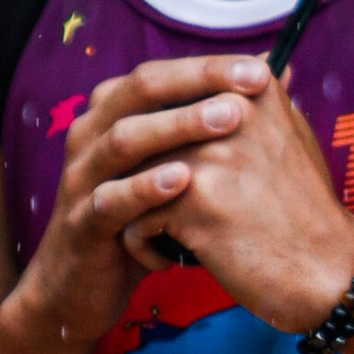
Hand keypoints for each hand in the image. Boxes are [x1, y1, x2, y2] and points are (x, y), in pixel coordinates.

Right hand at [2, 55, 275, 353]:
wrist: (81, 287)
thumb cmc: (140, 216)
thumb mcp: (176, 165)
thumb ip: (213, 122)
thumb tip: (274, 74)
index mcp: (112, 113)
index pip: (160, 73)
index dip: (210, 66)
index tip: (262, 67)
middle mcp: (90, 135)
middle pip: (141, 90)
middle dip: (198, 82)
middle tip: (252, 82)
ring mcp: (80, 177)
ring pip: (124, 139)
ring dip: (178, 126)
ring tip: (229, 120)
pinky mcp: (79, 223)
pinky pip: (110, 200)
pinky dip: (145, 189)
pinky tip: (183, 181)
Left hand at [104, 57, 353, 335]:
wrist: (330, 272)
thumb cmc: (308, 212)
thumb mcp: (296, 137)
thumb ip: (265, 101)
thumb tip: (263, 59)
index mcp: (251, 90)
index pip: (167, 97)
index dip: (161, 145)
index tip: (183, 175)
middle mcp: (227, 111)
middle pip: (143, 135)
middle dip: (142, 178)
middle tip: (168, 210)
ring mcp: (208, 153)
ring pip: (130, 176)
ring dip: (139, 210)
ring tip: (169, 236)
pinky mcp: (191, 199)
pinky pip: (133, 218)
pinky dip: (144, 246)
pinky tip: (174, 260)